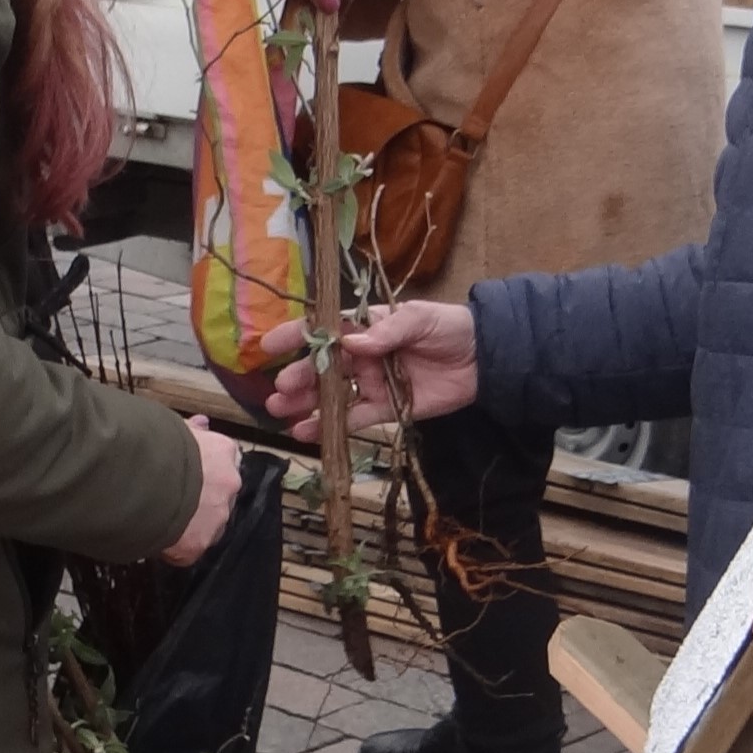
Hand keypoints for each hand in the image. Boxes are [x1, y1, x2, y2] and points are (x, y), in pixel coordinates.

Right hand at [160, 416, 244, 565]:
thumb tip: (202, 424)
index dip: (208, 470)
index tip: (191, 474)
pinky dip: (174, 547)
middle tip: (173, 499)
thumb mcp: (175, 427)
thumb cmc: (156, 443)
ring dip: (190, 525)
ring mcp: (217, 517)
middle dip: (201, 500)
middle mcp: (229, 485)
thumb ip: (192, 430)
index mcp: (224, 452)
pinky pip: (188, 549)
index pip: (226, 462)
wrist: (144, 476)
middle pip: (220, 497)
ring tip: (161, 520)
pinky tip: (156, 538)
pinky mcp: (197, 545)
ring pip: (207, 526)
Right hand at [254, 302, 479, 438]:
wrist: (483, 359)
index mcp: (366, 327)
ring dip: (305, 404)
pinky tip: (306, 432)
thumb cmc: (449, 328)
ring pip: (331, 395)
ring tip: (281, 413)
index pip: (324, 329)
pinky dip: (330, 427)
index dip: (296, 336)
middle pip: (322, 367)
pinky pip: (353, 419)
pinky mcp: (385, 408)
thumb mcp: (420, 319)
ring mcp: (371, 383)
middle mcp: (362, 355)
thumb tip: (352, 343)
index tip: (269, 346)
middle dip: (299, 378)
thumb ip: (387, 331)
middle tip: (280, 390)